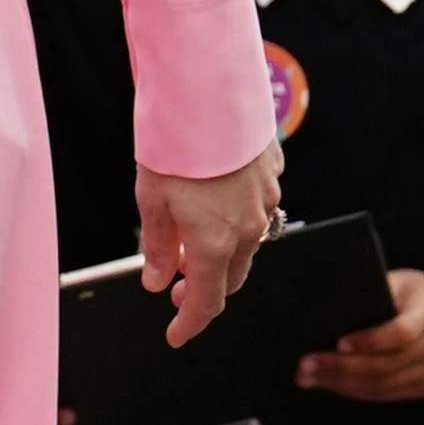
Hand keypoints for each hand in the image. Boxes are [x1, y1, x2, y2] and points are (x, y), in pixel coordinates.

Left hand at [133, 155, 280, 348]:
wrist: (208, 90)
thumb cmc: (174, 143)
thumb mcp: (150, 198)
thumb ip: (155, 244)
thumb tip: (155, 280)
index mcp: (213, 242)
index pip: (206, 302)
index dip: (189, 322)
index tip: (175, 334)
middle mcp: (247, 228)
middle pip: (231, 278)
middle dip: (204, 287)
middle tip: (175, 283)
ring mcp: (266, 200)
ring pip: (248, 244)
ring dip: (222, 253)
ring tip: (190, 237)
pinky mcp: (273, 173)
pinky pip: (258, 208)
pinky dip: (236, 217)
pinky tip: (214, 199)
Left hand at [300, 263, 423, 402]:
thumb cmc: (414, 292)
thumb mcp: (399, 280)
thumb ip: (373, 293)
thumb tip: (327, 312)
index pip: (401, 332)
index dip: (370, 341)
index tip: (338, 343)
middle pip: (387, 365)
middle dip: (341, 368)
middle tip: (307, 365)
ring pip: (383, 385)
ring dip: (342, 384)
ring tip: (311, 377)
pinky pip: (387, 395)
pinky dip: (356, 391)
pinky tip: (333, 383)